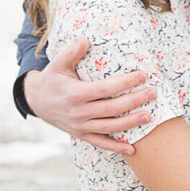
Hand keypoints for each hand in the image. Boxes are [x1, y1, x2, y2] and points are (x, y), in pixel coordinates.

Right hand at [22, 37, 155, 154]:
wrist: (37, 101)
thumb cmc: (51, 80)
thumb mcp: (57, 64)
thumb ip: (71, 52)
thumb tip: (86, 40)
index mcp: (75, 94)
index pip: (106, 89)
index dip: (125, 82)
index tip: (142, 75)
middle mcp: (79, 112)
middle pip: (112, 108)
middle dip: (134, 101)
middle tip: (152, 93)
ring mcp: (81, 126)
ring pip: (110, 127)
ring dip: (131, 123)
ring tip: (149, 117)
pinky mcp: (82, 134)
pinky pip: (101, 143)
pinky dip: (116, 148)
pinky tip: (132, 149)